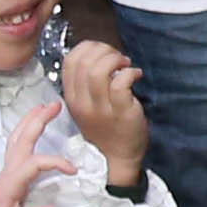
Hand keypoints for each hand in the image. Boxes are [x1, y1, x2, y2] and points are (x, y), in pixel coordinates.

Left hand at [0, 97, 68, 206]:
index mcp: (9, 184)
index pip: (35, 163)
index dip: (55, 162)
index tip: (73, 171)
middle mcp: (7, 173)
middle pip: (22, 139)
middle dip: (39, 119)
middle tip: (56, 105)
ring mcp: (6, 173)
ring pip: (17, 139)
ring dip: (30, 121)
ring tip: (44, 108)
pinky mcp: (7, 176)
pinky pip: (17, 147)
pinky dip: (26, 132)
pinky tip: (32, 130)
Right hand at [62, 35, 147, 185]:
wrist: (117, 159)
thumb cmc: (105, 129)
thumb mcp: (86, 106)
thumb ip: (86, 83)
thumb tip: (97, 54)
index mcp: (72, 98)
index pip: (70, 60)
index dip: (87, 48)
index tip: (102, 53)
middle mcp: (82, 102)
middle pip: (84, 61)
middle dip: (104, 50)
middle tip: (117, 58)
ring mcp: (101, 108)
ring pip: (99, 69)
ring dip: (115, 59)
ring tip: (125, 64)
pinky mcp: (121, 111)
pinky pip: (121, 82)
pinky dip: (130, 72)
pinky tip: (136, 75)